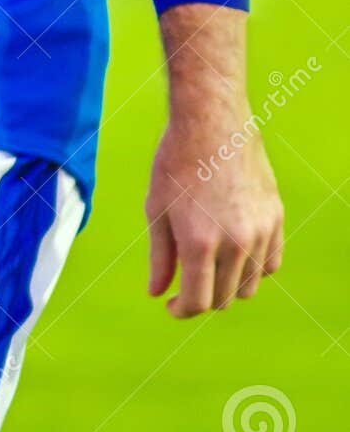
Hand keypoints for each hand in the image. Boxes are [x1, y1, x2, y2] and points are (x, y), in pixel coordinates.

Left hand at [146, 118, 282, 316]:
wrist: (211, 121)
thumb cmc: (176, 162)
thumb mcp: (157, 208)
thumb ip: (160, 256)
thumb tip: (157, 293)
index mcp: (199, 242)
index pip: (197, 302)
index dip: (181, 309)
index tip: (172, 303)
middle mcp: (234, 242)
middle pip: (223, 298)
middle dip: (202, 297)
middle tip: (187, 282)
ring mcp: (259, 231)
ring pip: (249, 286)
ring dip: (228, 285)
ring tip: (210, 266)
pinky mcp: (275, 218)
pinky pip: (270, 263)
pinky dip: (254, 268)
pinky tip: (235, 255)